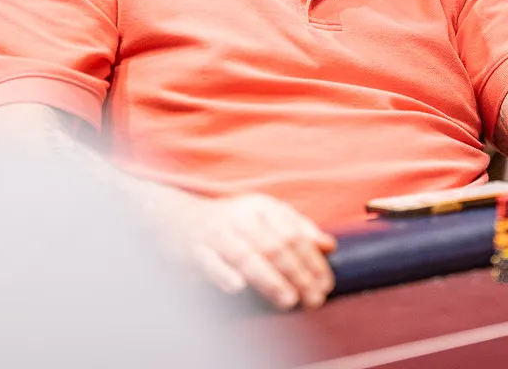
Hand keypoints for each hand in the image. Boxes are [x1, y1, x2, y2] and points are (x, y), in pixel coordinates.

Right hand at [173, 193, 336, 310]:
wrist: (178, 218)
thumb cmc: (231, 221)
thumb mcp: (265, 215)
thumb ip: (298, 228)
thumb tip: (329, 245)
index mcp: (261, 208)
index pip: (293, 234)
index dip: (312, 260)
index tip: (326, 283)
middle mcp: (240, 219)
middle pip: (274, 247)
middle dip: (298, 274)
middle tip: (314, 298)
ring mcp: (217, 235)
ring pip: (247, 256)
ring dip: (269, 279)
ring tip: (289, 299)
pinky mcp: (195, 252)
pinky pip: (210, 263)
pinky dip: (223, 274)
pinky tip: (237, 287)